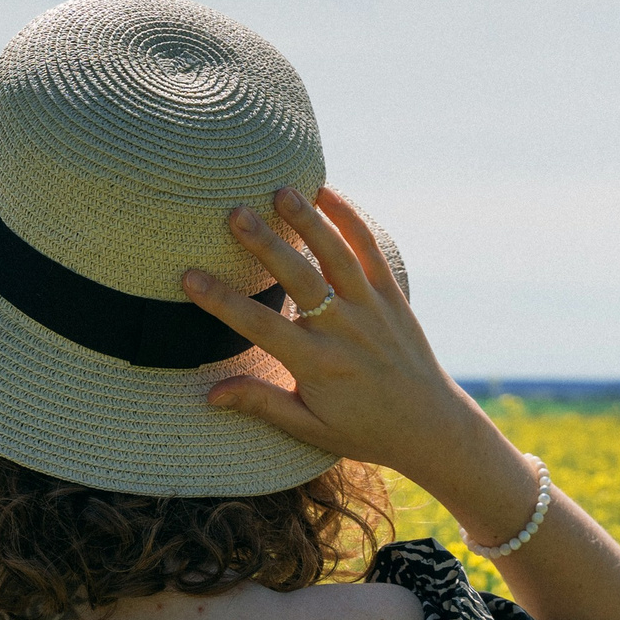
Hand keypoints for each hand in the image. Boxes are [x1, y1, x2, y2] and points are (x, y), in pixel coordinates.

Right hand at [178, 187, 529, 532]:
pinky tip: (328, 192)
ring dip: (309, 220)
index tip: (189, 276)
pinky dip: (351, 220)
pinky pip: (371, 251)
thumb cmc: (363, 430)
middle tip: (234, 212)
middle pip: (298, 278)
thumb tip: (209, 394)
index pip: (259, 327)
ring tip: (281, 189)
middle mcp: (344, 331)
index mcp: (317, 364)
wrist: (430, 426)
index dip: (221, 301)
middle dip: (266, 244)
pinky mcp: (392, 297)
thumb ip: (261, 404)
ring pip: (336, 256)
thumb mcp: (309, 428)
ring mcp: (371, 309)